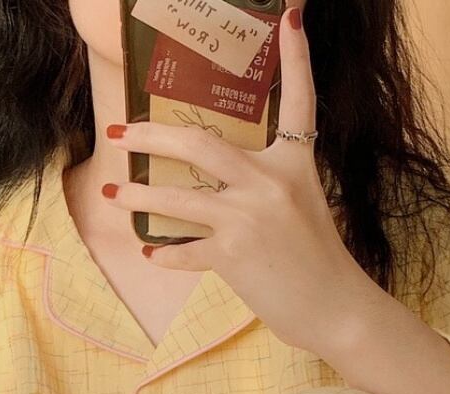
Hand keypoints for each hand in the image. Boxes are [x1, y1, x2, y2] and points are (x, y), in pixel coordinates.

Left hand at [102, 2, 377, 357]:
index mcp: (295, 164)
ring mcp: (250, 218)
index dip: (296, 59)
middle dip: (152, 136)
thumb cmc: (320, 260)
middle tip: (120, 131)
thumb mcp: (302, 208)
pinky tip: (151, 252)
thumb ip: (265, 186)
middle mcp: (270, 183)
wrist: (335, 308)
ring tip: (115, 195)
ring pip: (178, 198)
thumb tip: (216, 182)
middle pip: (199, 144)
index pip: (299, 101)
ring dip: (140, 196)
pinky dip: (166, 253)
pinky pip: (185, 250)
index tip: (290, 17)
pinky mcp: (233, 255)